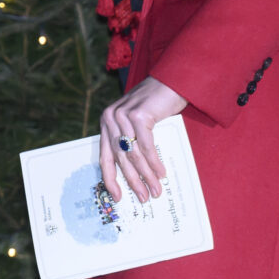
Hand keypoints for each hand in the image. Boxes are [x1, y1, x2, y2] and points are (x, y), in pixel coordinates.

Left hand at [100, 76, 186, 202]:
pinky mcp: (139, 115)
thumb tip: (136, 172)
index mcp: (107, 121)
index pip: (105, 156)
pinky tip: (161, 172)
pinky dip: (154, 162)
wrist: (173, 80)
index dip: (110, 178)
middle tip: (143, 198)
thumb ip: (131, 140)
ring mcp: (124, 115)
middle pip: (120, 158)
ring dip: (146, 175)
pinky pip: (146, 145)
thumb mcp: (138, 122)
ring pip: (133, 154)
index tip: (118, 196)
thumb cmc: (157, 103)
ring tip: (155, 189)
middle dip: (133, 181)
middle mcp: (111, 118)